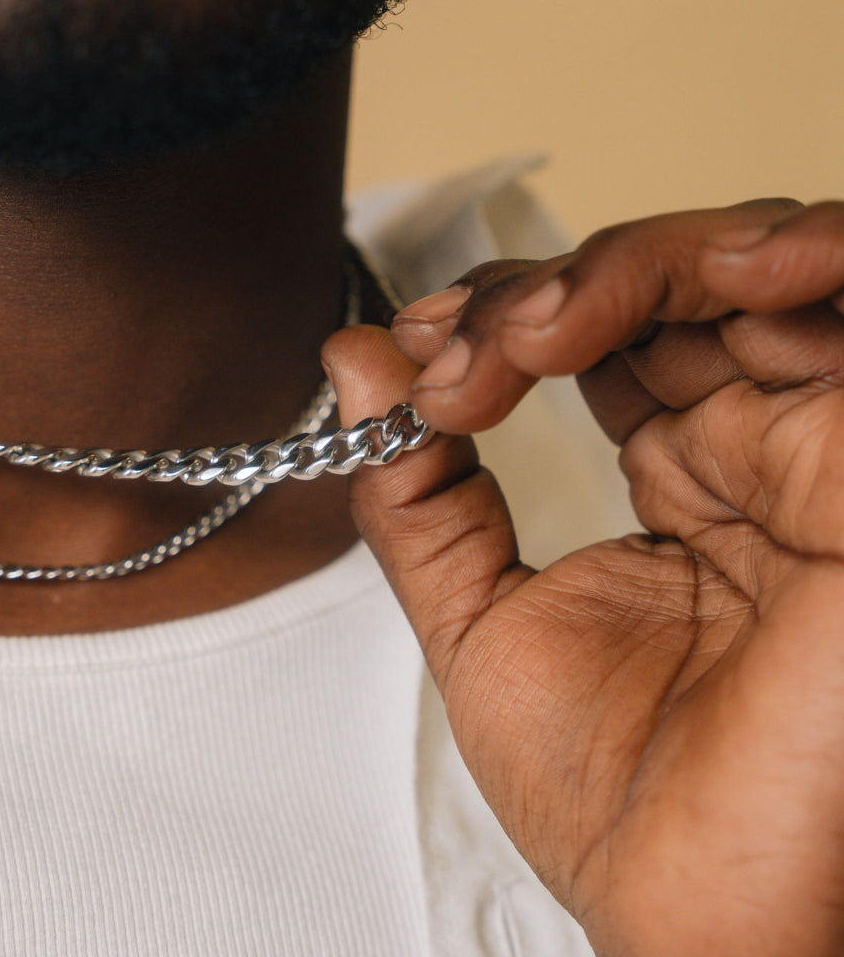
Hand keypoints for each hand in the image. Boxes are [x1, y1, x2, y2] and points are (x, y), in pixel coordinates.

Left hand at [323, 199, 843, 956]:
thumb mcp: (482, 623)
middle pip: (675, 280)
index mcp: (687, 473)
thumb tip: (355, 366)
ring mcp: (826, 446)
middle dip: (554, 286)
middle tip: (461, 350)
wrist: (706, 916)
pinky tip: (715, 278)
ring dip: (646, 261)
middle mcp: (763, 444)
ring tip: (541, 325)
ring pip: (772, 264)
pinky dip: (791, 262)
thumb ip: (420, 498)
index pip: (604, 330)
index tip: (417, 360)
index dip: (510, 315)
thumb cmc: (615, 793)